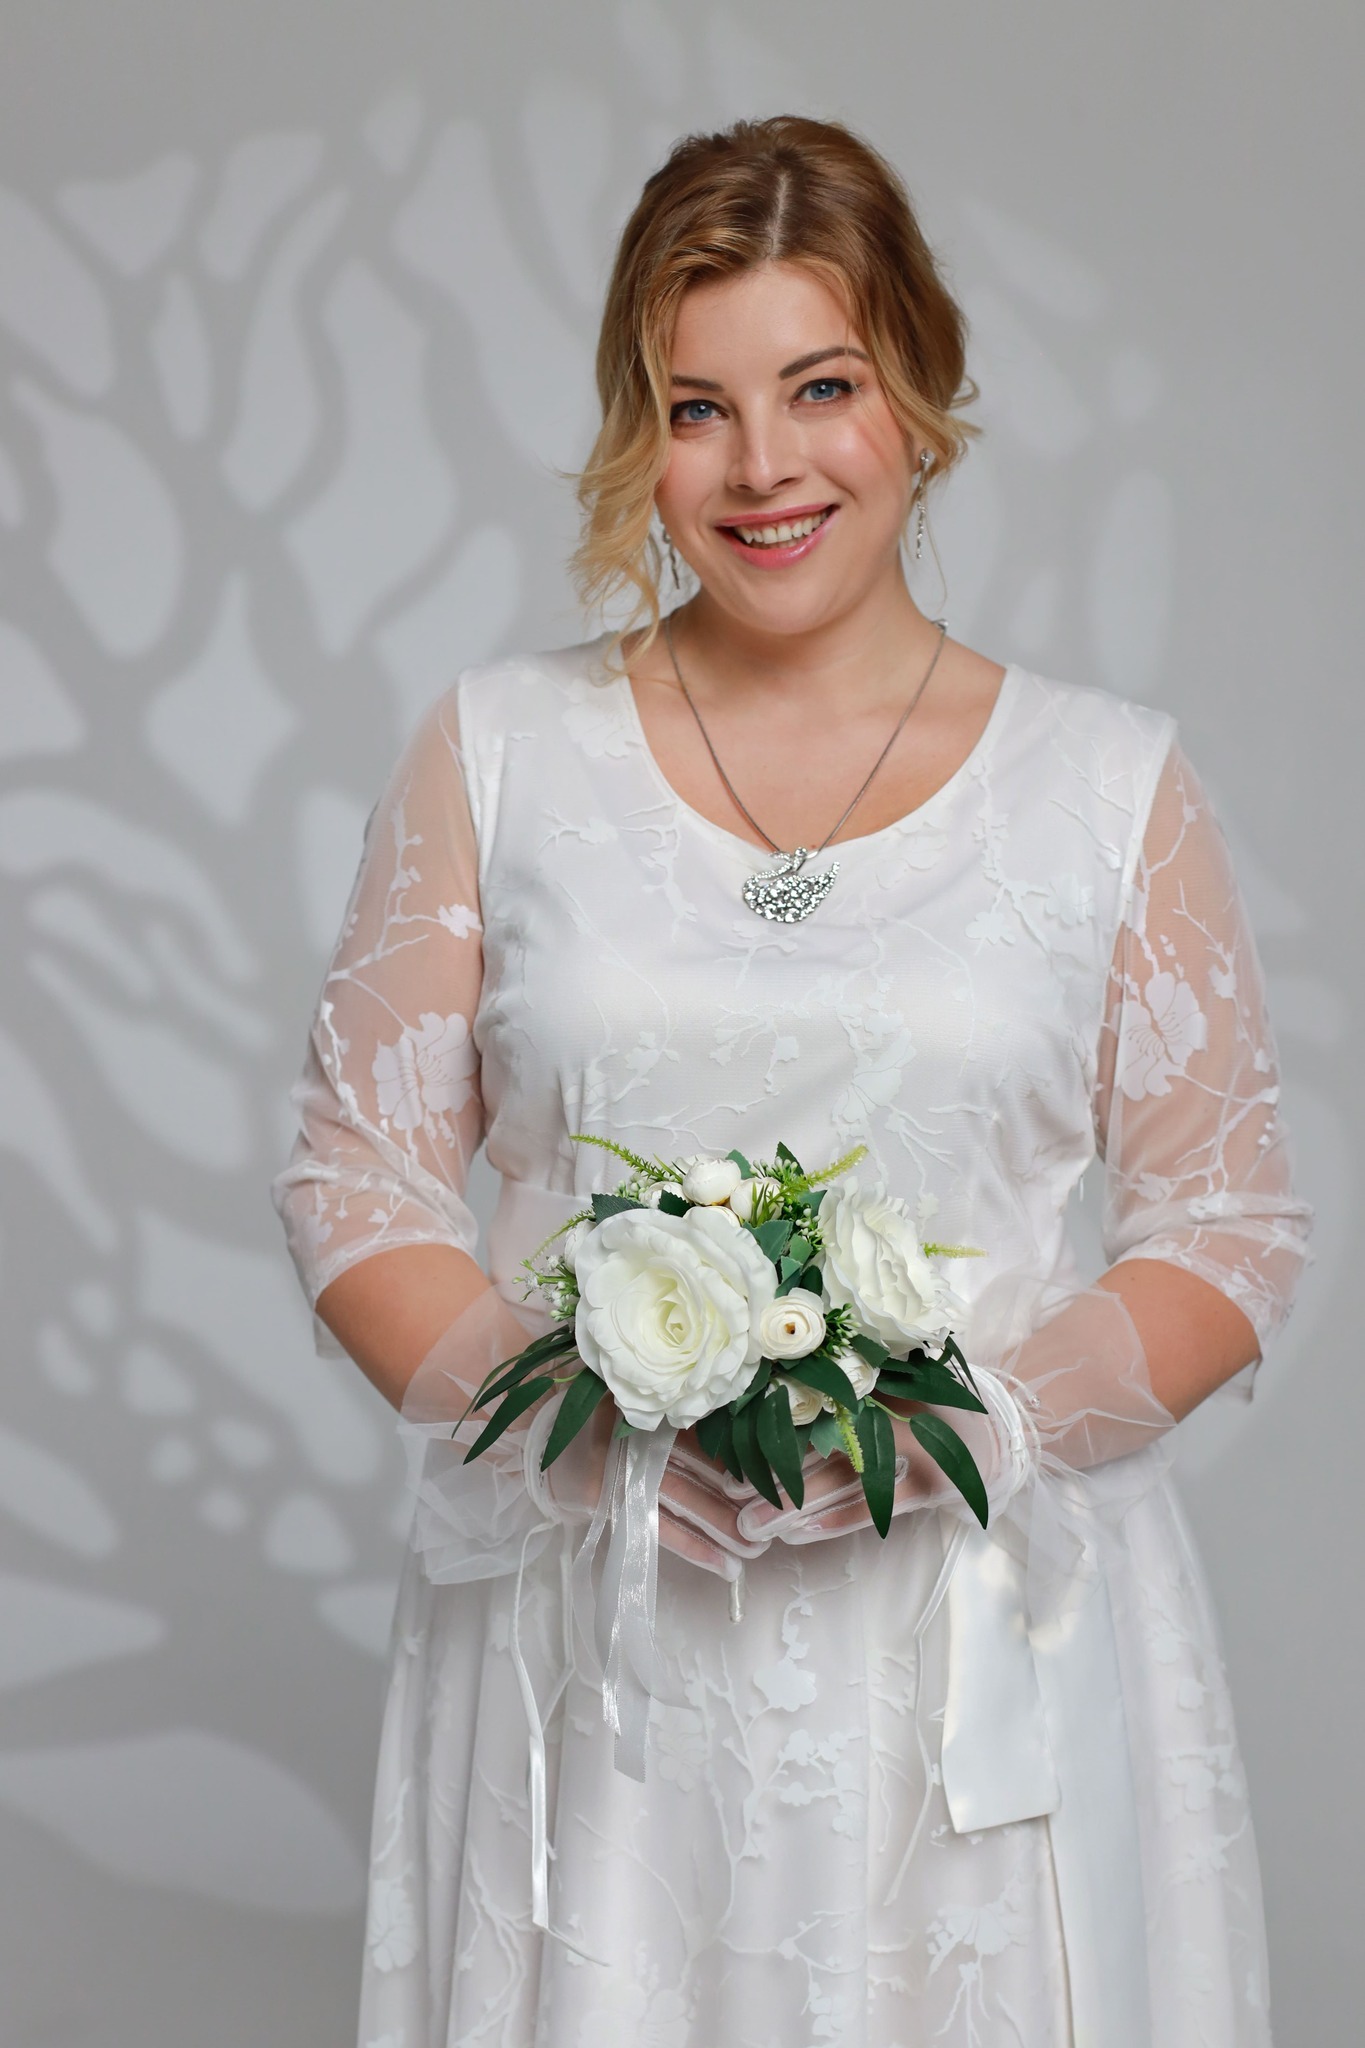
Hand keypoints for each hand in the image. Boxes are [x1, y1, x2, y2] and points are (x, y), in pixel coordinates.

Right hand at [540, 1407, 770, 1580]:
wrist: (530, 1436)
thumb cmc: (586, 1415)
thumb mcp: (630, 1400)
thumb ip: (672, 1410)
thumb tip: (738, 1418)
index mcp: (650, 1409)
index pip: (706, 1432)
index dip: (743, 1453)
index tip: (779, 1469)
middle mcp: (640, 1438)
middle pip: (703, 1469)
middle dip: (742, 1496)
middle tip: (781, 1517)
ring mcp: (624, 1473)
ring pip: (687, 1503)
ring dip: (724, 1529)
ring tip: (759, 1550)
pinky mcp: (611, 1503)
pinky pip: (660, 1529)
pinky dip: (693, 1547)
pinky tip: (722, 1565)